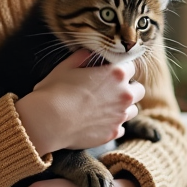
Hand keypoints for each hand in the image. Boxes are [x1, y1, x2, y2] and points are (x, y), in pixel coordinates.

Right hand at [15, 50, 143, 155]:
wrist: (48, 122)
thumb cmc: (55, 91)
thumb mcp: (66, 66)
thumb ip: (82, 56)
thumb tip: (89, 52)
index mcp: (116, 73)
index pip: (130, 66)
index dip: (119, 68)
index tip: (109, 72)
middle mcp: (124, 94)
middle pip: (138, 89)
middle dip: (128, 88)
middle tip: (110, 91)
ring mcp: (120, 116)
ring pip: (132, 110)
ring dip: (123, 107)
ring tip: (105, 108)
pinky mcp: (113, 133)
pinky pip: (121, 127)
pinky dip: (113, 124)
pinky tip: (98, 122)